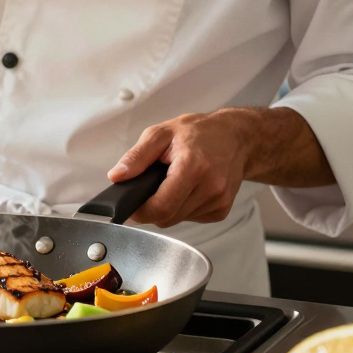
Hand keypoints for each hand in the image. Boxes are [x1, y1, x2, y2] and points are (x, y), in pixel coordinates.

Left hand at [105, 109, 257, 226]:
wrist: (235, 137)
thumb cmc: (199, 132)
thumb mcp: (161, 133)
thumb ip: (136, 156)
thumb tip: (117, 176)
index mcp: (193, 167)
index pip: (161, 207)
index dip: (140, 211)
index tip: (131, 204)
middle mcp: (210, 187)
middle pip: (168, 217)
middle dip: (152, 208)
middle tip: (149, 188)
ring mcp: (219, 200)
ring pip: (178, 220)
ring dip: (168, 207)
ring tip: (172, 183)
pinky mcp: (222, 210)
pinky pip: (191, 218)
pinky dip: (182, 208)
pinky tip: (187, 189)